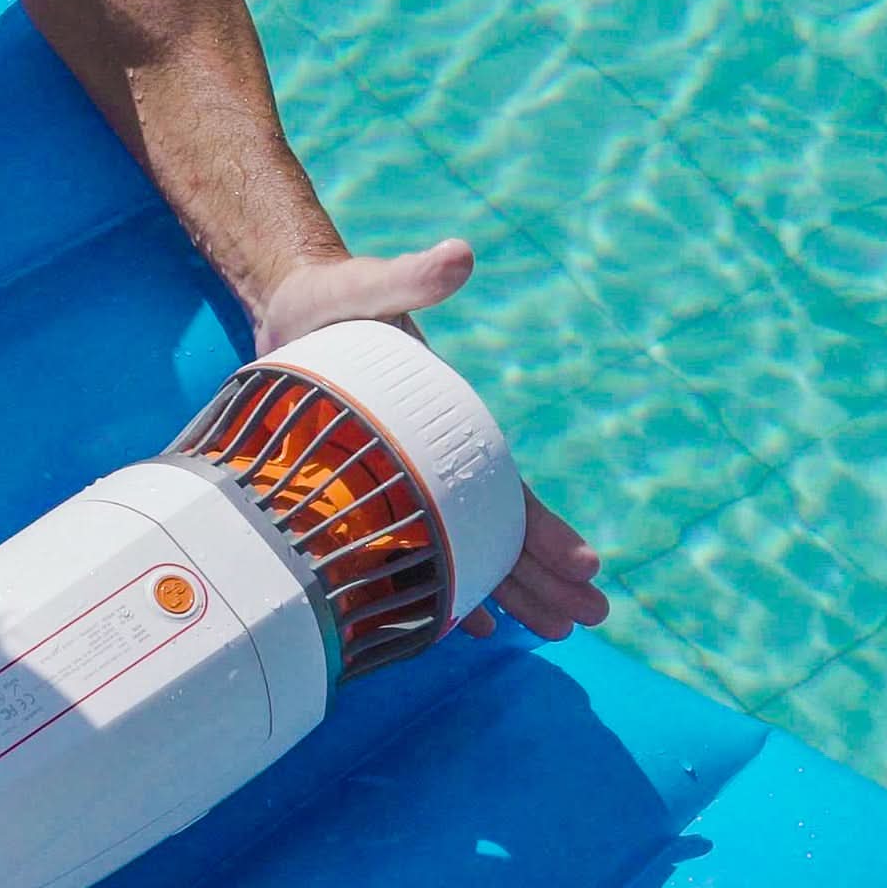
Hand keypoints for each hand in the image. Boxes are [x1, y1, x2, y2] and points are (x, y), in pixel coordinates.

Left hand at [252, 238, 609, 641]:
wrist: (295, 309)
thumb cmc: (334, 298)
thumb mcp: (369, 287)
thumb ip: (412, 277)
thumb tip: (457, 256)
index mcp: (448, 422)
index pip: (507, 489)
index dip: (542, 531)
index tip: (584, 567)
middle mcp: (438, 455)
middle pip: (500, 529)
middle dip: (546, 575)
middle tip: (591, 618)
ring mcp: (408, 476)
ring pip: (466, 547)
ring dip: (510, 589)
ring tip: (553, 630)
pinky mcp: (372, 488)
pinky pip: (415, 548)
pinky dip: (443, 585)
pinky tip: (467, 621)